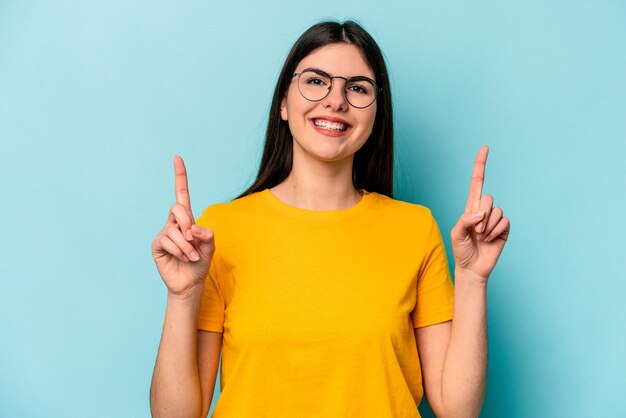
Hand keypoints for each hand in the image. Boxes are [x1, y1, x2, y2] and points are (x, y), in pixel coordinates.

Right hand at [151, 156, 214, 297]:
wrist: (191, 282)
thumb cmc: (200, 262)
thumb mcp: (210, 247)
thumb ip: (206, 235)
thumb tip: (191, 229)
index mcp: (187, 219)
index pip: (182, 193)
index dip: (180, 176)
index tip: (177, 158)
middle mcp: (174, 222)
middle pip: (178, 207)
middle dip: (188, 223)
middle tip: (194, 239)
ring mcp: (164, 233)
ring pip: (174, 229)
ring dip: (187, 246)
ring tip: (191, 256)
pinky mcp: (157, 245)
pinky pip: (167, 240)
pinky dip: (179, 250)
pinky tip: (183, 258)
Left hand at [451, 146, 509, 282]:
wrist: (472, 267)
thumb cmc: (461, 249)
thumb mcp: (457, 233)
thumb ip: (466, 219)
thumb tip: (481, 213)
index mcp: (470, 207)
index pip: (477, 181)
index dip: (480, 165)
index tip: (485, 148)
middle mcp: (484, 210)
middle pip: (487, 198)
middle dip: (480, 215)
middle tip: (474, 230)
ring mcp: (495, 219)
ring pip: (496, 211)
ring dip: (486, 227)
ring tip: (481, 237)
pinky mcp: (504, 229)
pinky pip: (504, 221)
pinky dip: (495, 231)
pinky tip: (490, 240)